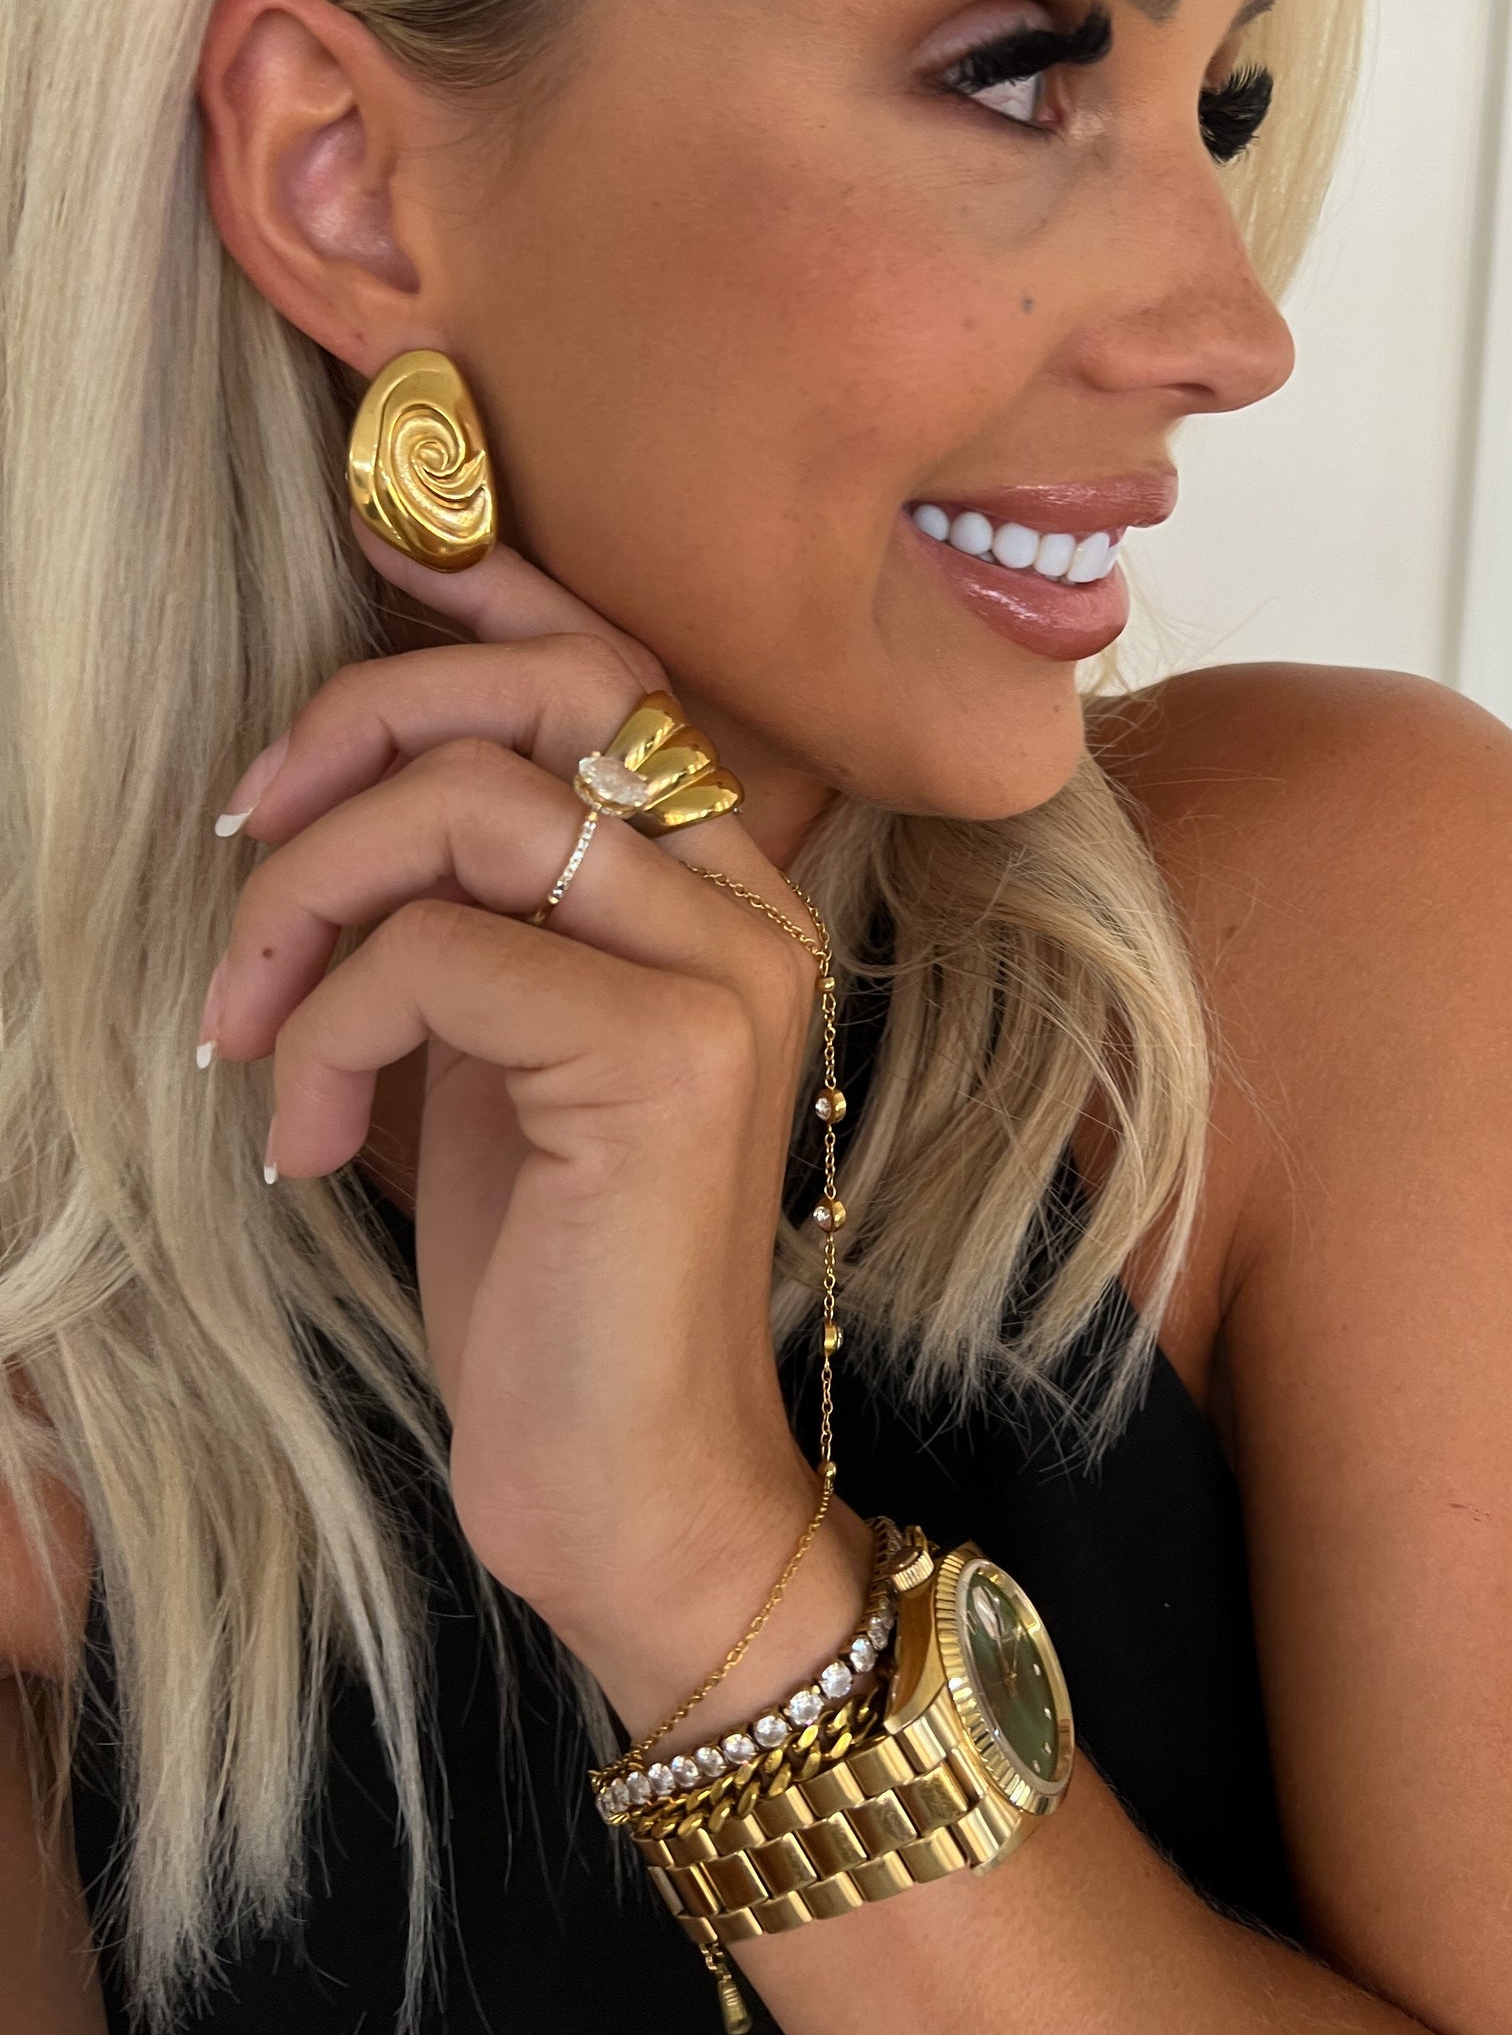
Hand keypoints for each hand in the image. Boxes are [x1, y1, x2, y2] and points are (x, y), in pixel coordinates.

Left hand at [202, 513, 852, 1725]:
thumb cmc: (548, 1276)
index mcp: (715, 898)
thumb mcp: (488, 1057)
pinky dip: (321, 1031)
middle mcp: (743, 911)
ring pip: (472, 805)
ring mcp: (719, 976)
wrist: (631, 1485)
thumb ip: (459, 910)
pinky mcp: (661, 1059)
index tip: (376, 550)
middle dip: (356, 724)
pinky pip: (432, 955)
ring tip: (245, 1021)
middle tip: (245, 834)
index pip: (614, 674)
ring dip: (303, 895)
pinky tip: (301, 1139)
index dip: (492, 593)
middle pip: (545, 693)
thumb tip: (340, 779)